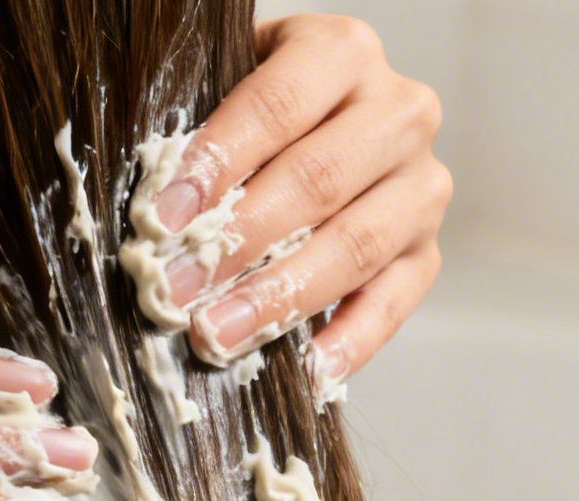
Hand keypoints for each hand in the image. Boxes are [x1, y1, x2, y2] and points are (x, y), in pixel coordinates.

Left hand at [161, 14, 449, 384]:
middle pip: (317, 181)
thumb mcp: (229, 86)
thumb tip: (151, 212)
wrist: (326, 124)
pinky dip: (352, 340)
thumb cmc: (259, 112)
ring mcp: (423, 184)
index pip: (276, 108)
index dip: (217, 163)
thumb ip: (198, 126)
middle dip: (237, 242)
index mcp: (342, 52)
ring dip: (280, 298)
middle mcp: (399, 112)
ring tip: (217, 336)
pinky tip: (307, 369)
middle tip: (176, 290)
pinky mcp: (428, 250)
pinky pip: (395, 300)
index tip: (163, 217)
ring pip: (355, 246)